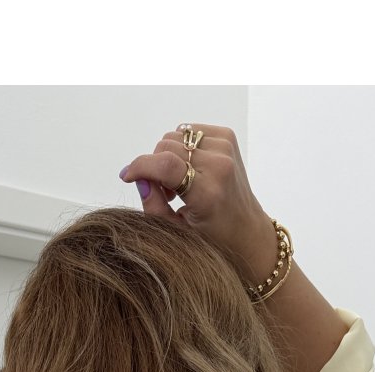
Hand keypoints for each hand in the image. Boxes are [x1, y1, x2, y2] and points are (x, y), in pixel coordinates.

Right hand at [120, 123, 274, 285]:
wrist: (246, 230)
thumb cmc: (212, 238)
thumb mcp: (177, 233)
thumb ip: (153, 206)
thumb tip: (139, 179)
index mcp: (208, 193)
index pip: (165, 164)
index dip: (140, 166)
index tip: (127, 176)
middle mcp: (220, 165)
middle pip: (166, 146)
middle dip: (155, 166)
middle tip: (164, 192)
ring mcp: (225, 147)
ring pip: (174, 135)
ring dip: (168, 157)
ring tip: (179, 183)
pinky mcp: (227, 136)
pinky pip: (187, 130)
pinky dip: (182, 148)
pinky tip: (190, 169)